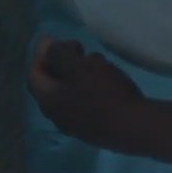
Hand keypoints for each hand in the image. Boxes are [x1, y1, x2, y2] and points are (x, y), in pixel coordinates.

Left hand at [28, 37, 149, 152]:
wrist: (137, 128)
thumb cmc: (103, 93)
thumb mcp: (77, 65)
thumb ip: (58, 53)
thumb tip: (46, 45)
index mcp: (47, 101)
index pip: (34, 74)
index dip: (42, 54)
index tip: (58, 41)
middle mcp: (58, 118)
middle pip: (54, 84)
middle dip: (65, 63)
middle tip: (81, 50)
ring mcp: (79, 128)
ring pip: (73, 94)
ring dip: (82, 75)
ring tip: (100, 63)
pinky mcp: (98, 132)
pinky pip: (89, 105)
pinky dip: (94, 89)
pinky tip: (110, 82)